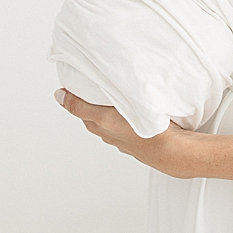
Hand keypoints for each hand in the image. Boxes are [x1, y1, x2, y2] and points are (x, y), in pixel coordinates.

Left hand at [54, 88, 196, 176]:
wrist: (174, 150)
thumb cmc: (140, 135)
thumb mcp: (103, 116)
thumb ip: (80, 106)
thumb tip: (58, 96)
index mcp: (102, 128)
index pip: (85, 111)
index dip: (81, 98)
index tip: (80, 82)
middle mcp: (114, 135)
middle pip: (101, 115)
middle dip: (98, 101)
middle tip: (99, 83)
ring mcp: (132, 136)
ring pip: (119, 119)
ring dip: (118, 107)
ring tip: (121, 91)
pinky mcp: (148, 135)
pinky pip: (136, 122)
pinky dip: (134, 113)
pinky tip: (141, 106)